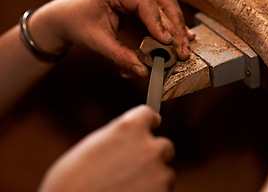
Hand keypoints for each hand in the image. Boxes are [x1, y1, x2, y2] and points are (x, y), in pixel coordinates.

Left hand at [28, 0, 194, 76]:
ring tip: (185, 47)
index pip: (146, 2)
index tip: (167, 43)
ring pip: (167, 4)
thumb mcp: (97, 42)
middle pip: (163, 2)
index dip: (159, 23)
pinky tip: (183, 36)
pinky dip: (172, 24)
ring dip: (177, 26)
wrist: (67, 15)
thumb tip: (143, 72)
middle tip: (182, 51)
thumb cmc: (78, 23)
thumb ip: (120, 57)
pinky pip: (162, 9)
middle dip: (175, 28)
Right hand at [38, 105, 174, 191]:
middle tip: (138, 167)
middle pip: (164, 146)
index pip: (150, 115)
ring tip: (128, 189)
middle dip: (154, 155)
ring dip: (154, 179)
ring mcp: (158, 172)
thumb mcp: (91, 146)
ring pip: (166, 173)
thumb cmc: (69, 181)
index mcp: (129, 127)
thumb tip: (129, 138)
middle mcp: (149, 146)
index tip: (151, 126)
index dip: (149, 122)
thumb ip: (117, 138)